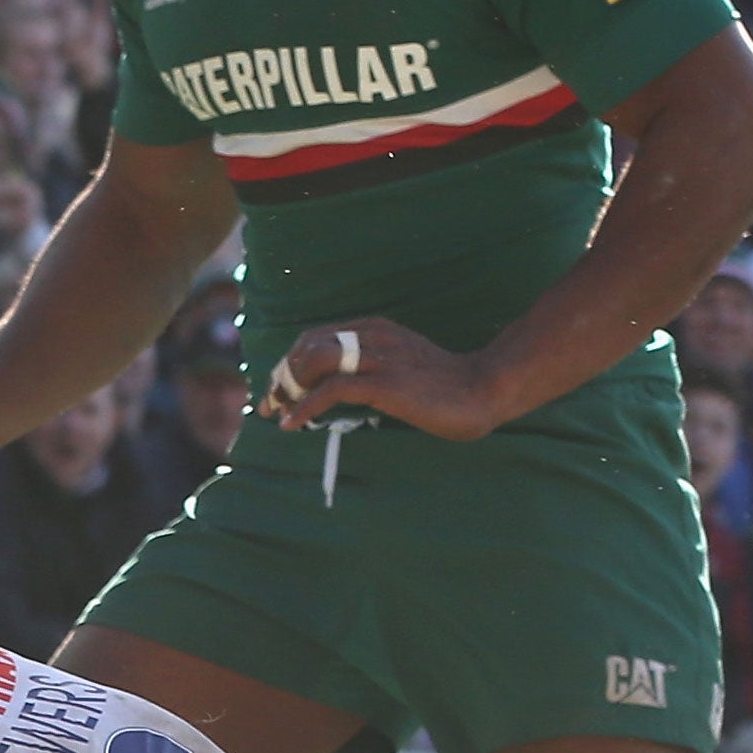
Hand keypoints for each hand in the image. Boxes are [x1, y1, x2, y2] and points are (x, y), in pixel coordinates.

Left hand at [258, 316, 507, 440]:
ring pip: (313, 364)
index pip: (315, 338)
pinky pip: (330, 391)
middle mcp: (372, 336)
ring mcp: (378, 357)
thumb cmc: (444, 386)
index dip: (289, 363)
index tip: (277, 389)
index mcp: (374, 328)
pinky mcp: (383, 383)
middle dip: (282, 377)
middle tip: (269, 405)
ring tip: (278, 414)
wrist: (483, 389)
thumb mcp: (401, 366)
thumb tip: (335, 389)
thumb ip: (371, 368)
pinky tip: (292, 424)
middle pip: (307, 348)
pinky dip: (304, 408)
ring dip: (287, 391)